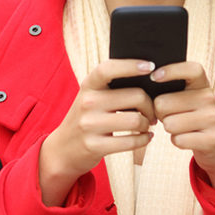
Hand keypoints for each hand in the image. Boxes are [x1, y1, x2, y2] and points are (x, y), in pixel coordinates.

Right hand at [39, 59, 157, 205]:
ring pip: (136, 120)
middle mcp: (87, 102)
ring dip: (147, 124)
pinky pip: (131, 142)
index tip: (151, 66)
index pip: (109, 69)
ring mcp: (89, 125)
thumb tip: (149, 78)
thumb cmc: (87, 118)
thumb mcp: (92, 97)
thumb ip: (112, 87)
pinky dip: (144, 139)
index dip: (131, 65)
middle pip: (136, 96)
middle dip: (150, 106)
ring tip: (146, 125)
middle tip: (152, 113)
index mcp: (88, 85)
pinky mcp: (94, 146)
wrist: (63, 148)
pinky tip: (145, 137)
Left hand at [151, 62, 214, 195]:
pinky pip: (178, 140)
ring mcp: (213, 118)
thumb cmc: (191, 116)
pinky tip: (188, 138)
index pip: (191, 69)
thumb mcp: (187, 98)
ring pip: (169, 124)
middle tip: (171, 115)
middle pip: (163, 103)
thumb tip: (145, 90)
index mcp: (202, 84)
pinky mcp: (212, 138)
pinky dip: (177, 141)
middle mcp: (210, 98)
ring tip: (181, 126)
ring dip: (169, 128)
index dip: (170, 71)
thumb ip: (171, 89)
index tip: (154, 77)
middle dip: (160, 113)